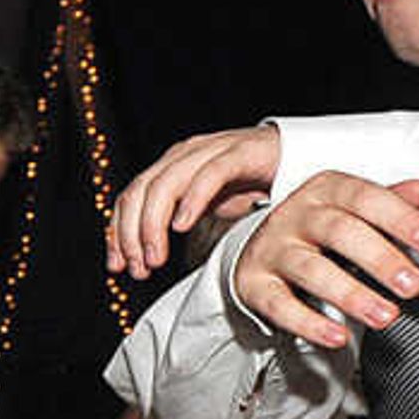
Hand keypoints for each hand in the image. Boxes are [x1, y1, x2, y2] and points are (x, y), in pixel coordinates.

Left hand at [106, 126, 283, 277]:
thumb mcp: (206, 209)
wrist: (302, 158)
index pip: (129, 198)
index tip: (117, 266)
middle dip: (131, 235)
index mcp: (172, 168)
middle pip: (140, 192)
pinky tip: (182, 225)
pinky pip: (210, 174)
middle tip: (139, 268)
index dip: (117, 234)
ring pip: (166, 184)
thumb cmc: (253, 184)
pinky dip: (191, 200)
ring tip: (155, 257)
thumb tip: (146, 258)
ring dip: (153, 225)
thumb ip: (176, 224)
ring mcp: (211, 150)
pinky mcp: (241, 152)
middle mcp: (185, 155)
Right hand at [224, 171, 418, 349]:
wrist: (263, 250)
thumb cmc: (319, 232)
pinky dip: (309, 323)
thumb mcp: (354, 211)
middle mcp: (295, 215)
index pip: (367, 198)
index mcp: (326, 190)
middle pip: (339, 232)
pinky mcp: (254, 284)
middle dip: (380, 259)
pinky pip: (280, 305)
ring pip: (311, 270)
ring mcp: (272, 249)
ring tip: (385, 316)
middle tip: (413, 285)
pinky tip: (337, 337)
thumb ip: (390, 203)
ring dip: (351, 295)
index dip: (403, 220)